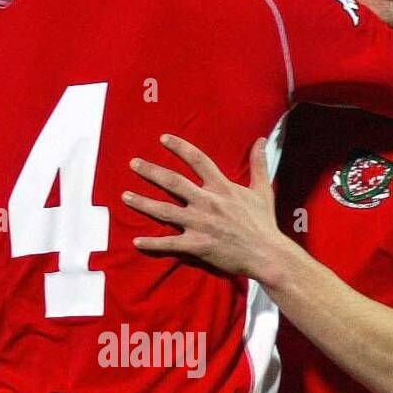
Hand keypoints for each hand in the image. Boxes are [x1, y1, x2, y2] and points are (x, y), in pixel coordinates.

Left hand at [123, 134, 287, 281]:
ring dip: (143, 203)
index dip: (179, 147)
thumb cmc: (264, 223)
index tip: (163, 139)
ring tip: (125, 196)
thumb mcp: (262, 190)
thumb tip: (260, 140)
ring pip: (165, 210)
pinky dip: (152, 243)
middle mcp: (207, 201)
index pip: (197, 160)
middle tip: (133, 164)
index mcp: (222, 187)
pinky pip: (169, 243)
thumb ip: (258, 164)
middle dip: (150, 171)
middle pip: (173, 182)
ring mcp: (200, 223)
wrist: (267, 254)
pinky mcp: (197, 245)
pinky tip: (136, 241)